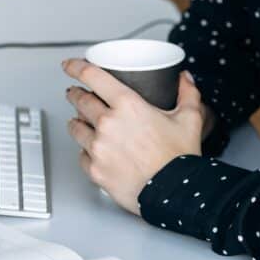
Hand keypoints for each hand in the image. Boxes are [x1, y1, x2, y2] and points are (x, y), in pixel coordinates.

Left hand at [62, 59, 203, 215]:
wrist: (174, 195)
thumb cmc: (179, 159)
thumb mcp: (189, 119)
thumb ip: (187, 93)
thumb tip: (185, 79)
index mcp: (127, 105)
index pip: (91, 76)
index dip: (76, 66)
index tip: (69, 64)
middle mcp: (107, 124)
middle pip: (79, 100)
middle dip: (75, 94)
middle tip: (76, 93)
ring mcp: (98, 148)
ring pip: (75, 127)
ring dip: (76, 120)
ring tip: (79, 120)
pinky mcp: (95, 170)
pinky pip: (81, 155)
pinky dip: (84, 149)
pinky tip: (90, 149)